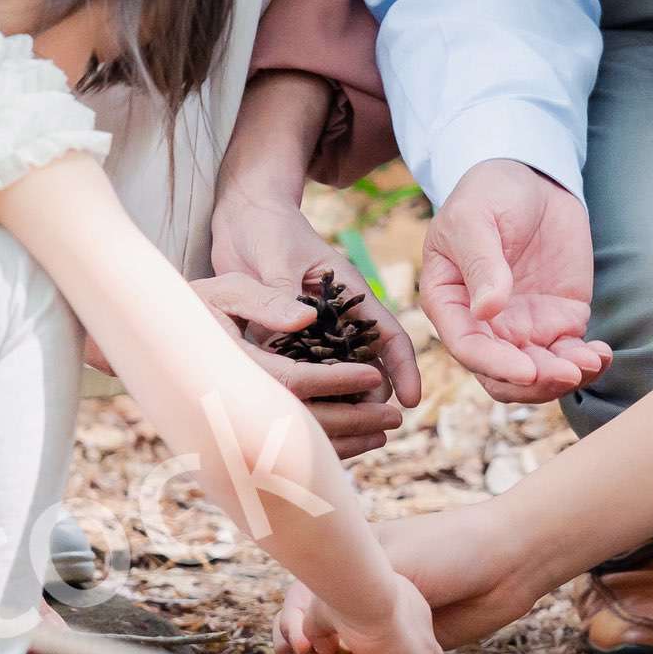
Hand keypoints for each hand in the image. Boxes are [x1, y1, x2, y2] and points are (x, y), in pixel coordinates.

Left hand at [199, 189, 421, 456]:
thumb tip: (297, 327)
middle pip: (365, 366)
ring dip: (338, 403)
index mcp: (349, 295)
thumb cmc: (268, 229)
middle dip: (371, 400)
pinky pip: (300, 372)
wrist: (241, 217)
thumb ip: (285, 294)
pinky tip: (296, 418)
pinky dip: (304, 394)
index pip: (388, 335)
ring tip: (338, 436)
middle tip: (369, 432)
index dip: (404, 369)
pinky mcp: (283, 337)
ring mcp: (310, 329)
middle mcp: (335, 318)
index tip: (410, 402)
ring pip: (333, 376)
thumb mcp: (279, 257)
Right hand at [279, 503, 539, 653]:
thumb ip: (355, 595)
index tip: (301, 642)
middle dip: (323, 653)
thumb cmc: (449, 546)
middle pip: (330, 637)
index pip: (309, 599)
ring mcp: (397, 625)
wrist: (508, 560)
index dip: (296, 623)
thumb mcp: (394, 562)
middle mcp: (373, 599)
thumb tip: (313, 636)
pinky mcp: (422, 648)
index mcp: (360, 568)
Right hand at [292, 568, 441, 653]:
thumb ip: (322, 632)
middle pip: (413, 653)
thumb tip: (323, 652)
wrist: (363, 595)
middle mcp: (416, 624)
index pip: (398, 635)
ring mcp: (422, 644)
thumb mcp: (325, 614)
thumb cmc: (344, 596)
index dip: (376, 651)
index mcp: (399, 606)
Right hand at [420, 160, 610, 403]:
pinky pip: (570, 354)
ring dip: (565, 377)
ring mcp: (522, 326)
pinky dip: (587, 363)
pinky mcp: (558, 320)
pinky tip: (602, 355)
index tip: (528, 369)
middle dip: (536, 382)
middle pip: (504, 375)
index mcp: (451, 304)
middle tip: (568, 373)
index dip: (497, 366)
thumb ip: (481, 263)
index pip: (469, 348)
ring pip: (539, 373)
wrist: (530, 180)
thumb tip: (487, 311)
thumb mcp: (474, 220)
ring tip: (592, 362)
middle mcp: (484, 325)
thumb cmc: (488, 195)